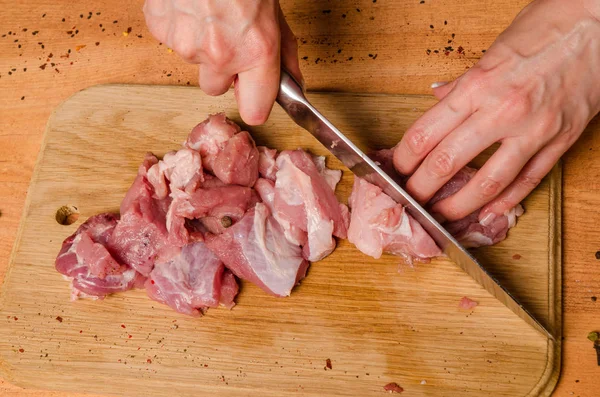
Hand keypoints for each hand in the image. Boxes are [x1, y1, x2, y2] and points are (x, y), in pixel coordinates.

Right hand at [143, 0, 302, 124]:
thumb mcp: (275, 14)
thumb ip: (283, 53)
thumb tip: (293, 82)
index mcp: (257, 50)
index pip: (256, 111)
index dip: (255, 103)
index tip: (254, 95)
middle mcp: (222, 54)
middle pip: (215, 88)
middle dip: (222, 70)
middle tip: (228, 39)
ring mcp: (188, 44)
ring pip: (193, 63)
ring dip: (200, 46)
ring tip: (209, 13)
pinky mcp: (163, 29)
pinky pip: (172, 41)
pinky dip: (180, 27)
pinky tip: (191, 7)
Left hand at [393, 0, 599, 222]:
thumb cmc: (548, 27)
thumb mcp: (493, 50)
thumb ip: (463, 82)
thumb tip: (438, 97)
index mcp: (477, 86)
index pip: (425, 134)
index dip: (404, 159)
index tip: (396, 169)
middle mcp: (501, 111)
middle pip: (447, 163)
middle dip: (421, 188)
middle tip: (410, 199)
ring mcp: (532, 130)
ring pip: (486, 183)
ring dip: (458, 205)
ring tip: (441, 215)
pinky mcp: (560, 141)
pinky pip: (528, 181)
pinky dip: (505, 202)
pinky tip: (488, 213)